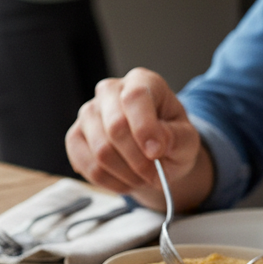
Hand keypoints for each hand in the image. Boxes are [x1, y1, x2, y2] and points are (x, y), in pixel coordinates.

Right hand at [65, 67, 211, 211]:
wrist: (153, 154)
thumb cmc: (171, 140)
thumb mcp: (187, 139)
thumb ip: (177, 138)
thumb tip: (156, 143)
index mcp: (141, 81)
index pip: (135, 97)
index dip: (144, 127)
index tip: (156, 152)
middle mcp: (109, 92)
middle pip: (115, 126)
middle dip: (137, 159)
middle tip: (154, 175)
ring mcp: (88, 114)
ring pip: (101, 151)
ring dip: (126, 174)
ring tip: (142, 178)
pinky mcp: (74, 138)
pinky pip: (88, 167)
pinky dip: (110, 182)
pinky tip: (125, 180)